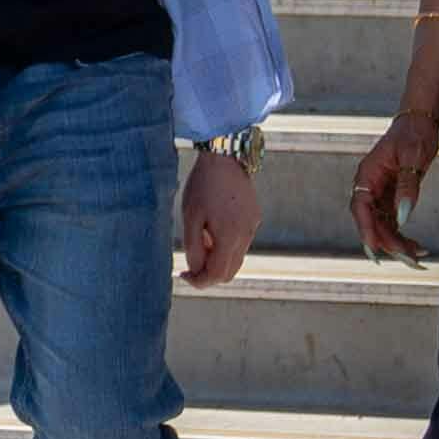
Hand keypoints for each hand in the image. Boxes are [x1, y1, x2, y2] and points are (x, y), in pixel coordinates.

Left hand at [177, 142, 258, 294]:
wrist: (225, 157)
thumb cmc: (203, 185)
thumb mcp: (190, 217)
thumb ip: (194, 247)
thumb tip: (195, 269)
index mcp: (230, 237)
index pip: (217, 275)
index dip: (199, 281)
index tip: (183, 274)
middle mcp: (246, 235)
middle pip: (230, 271)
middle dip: (209, 273)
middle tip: (190, 264)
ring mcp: (253, 226)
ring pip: (236, 257)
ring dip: (218, 258)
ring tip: (201, 238)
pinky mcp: (255, 217)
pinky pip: (241, 242)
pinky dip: (227, 245)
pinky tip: (213, 226)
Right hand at [351, 115, 438, 264]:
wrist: (421, 121)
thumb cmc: (415, 134)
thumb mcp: (413, 158)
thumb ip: (407, 187)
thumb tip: (403, 216)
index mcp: (368, 174)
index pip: (360, 207)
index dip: (366, 230)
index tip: (376, 250)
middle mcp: (370, 186)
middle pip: (372, 222)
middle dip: (388, 243)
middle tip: (409, 259)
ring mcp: (380, 193)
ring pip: (382, 226)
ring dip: (397, 243)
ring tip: (418, 257)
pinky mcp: (392, 196)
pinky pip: (393, 222)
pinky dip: (403, 235)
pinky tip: (417, 246)